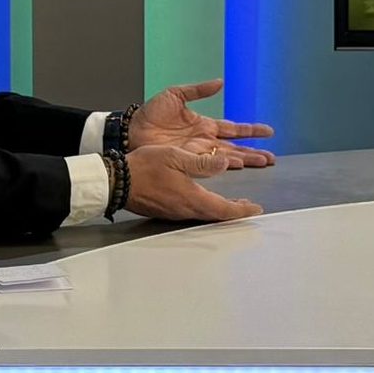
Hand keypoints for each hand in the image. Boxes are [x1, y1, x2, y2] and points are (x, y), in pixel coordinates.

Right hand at [124, 145, 263, 221]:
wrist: (116, 182)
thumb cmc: (145, 167)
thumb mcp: (176, 157)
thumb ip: (203, 162)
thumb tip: (225, 163)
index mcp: (192, 197)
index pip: (224, 209)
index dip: (242, 210)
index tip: (256, 209)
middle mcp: (186, 209)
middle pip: (216, 215)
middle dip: (234, 212)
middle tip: (247, 207)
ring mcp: (175, 212)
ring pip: (205, 214)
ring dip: (220, 209)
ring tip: (231, 203)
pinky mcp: (167, 210)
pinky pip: (193, 212)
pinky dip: (206, 207)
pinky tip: (204, 200)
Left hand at [131, 78, 274, 168]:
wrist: (131, 130)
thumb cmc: (150, 114)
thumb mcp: (175, 95)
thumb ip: (198, 90)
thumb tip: (220, 83)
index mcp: (204, 124)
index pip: (233, 128)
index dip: (251, 130)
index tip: (268, 132)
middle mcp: (204, 140)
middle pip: (235, 147)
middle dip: (254, 151)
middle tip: (271, 157)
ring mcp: (197, 152)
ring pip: (227, 157)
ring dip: (245, 159)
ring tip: (262, 163)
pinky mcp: (187, 160)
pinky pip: (209, 163)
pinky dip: (223, 164)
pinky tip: (236, 167)